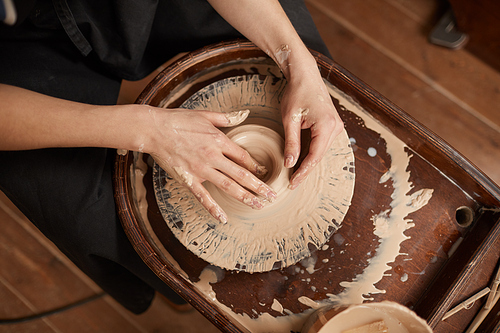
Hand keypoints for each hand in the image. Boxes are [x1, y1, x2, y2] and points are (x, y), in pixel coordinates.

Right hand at [144, 107, 276, 222]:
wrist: (154, 129)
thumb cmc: (178, 120)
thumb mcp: (205, 115)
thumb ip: (227, 118)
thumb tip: (244, 114)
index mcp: (219, 140)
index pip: (244, 156)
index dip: (256, 166)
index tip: (265, 173)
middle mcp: (213, 156)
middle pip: (241, 174)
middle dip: (259, 186)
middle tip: (272, 195)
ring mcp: (201, 169)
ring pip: (228, 186)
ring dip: (245, 196)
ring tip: (258, 205)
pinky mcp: (188, 179)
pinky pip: (203, 196)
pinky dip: (213, 208)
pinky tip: (223, 218)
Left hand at [280, 68, 343, 189]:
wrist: (305, 75)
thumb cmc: (296, 93)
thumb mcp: (289, 119)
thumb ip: (291, 143)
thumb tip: (289, 164)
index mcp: (326, 126)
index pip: (314, 156)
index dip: (303, 171)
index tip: (293, 183)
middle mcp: (335, 127)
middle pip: (319, 155)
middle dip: (305, 169)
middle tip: (292, 183)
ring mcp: (336, 126)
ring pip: (320, 150)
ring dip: (308, 161)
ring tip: (294, 174)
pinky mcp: (332, 124)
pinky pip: (321, 143)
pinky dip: (311, 152)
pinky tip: (301, 160)